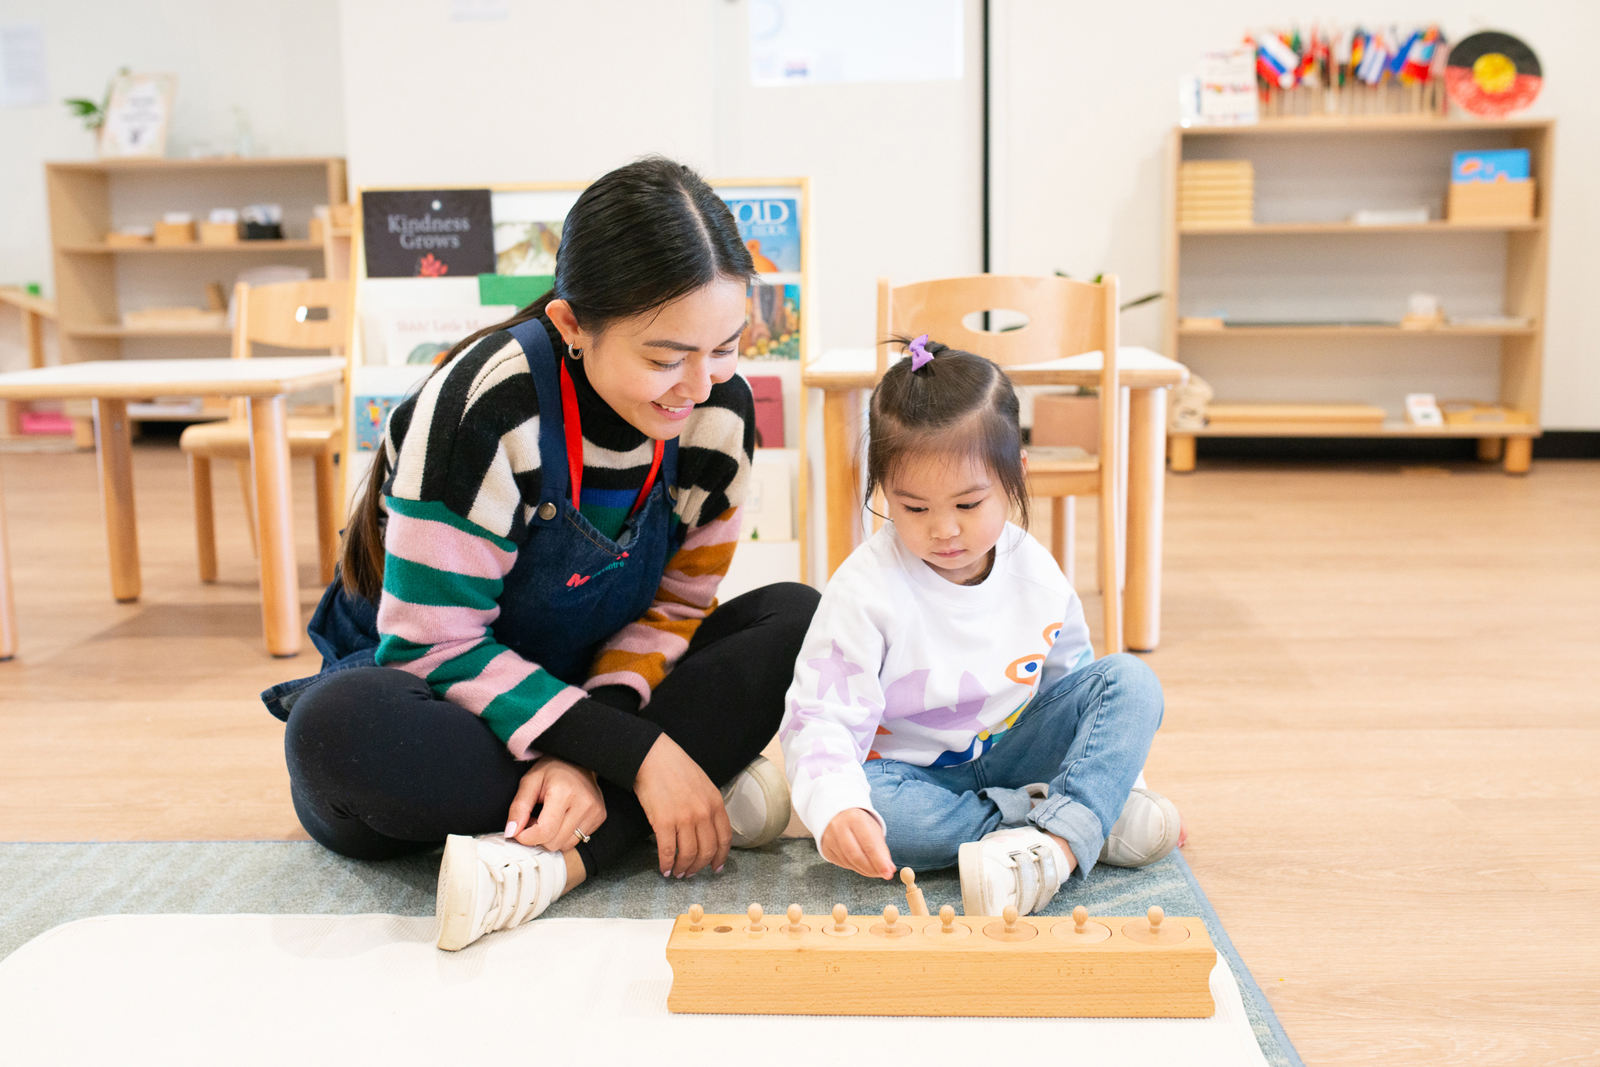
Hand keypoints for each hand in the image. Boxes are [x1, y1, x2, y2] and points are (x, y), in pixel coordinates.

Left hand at [506, 756, 605, 850]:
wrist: (578, 759)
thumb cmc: (551, 769)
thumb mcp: (529, 782)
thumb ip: (518, 808)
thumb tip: (511, 833)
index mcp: (564, 793)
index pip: (544, 831)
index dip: (526, 837)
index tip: (519, 831)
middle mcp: (583, 804)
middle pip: (554, 843)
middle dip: (539, 838)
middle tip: (534, 820)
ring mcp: (595, 812)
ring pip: (566, 845)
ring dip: (552, 838)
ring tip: (548, 819)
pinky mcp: (600, 817)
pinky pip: (578, 840)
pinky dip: (565, 834)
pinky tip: (562, 819)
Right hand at [633, 734, 730, 877]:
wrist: (653, 757)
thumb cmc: (676, 768)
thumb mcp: (704, 784)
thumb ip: (709, 806)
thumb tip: (708, 830)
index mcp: (715, 803)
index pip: (724, 839)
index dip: (720, 857)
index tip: (715, 868)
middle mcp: (703, 813)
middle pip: (707, 851)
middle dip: (699, 867)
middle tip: (691, 873)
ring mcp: (684, 818)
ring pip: (688, 855)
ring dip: (683, 869)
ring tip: (677, 873)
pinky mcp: (663, 822)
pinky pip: (668, 852)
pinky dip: (666, 865)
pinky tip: (664, 869)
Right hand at [820, 808, 894, 878]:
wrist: (838, 814)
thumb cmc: (859, 824)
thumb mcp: (873, 830)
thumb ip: (882, 850)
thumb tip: (889, 870)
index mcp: (855, 819)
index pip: (868, 845)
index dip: (879, 862)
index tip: (889, 873)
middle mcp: (839, 827)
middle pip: (855, 855)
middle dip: (871, 869)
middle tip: (883, 875)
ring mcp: (829, 838)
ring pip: (848, 862)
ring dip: (864, 870)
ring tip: (875, 870)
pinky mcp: (825, 849)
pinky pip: (842, 864)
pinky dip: (854, 867)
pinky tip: (861, 865)